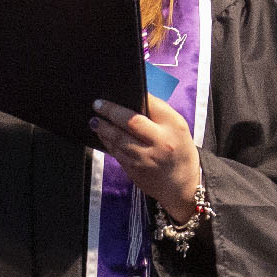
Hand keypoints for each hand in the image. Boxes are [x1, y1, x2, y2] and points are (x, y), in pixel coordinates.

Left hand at [91, 97, 202, 221]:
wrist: (182, 185)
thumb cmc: (179, 149)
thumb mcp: (177, 127)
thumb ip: (158, 112)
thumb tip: (135, 97)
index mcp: (174, 126)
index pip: (151, 105)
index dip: (133, 96)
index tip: (118, 91)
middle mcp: (160, 142)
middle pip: (130, 122)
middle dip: (110, 111)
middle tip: (97, 104)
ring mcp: (146, 158)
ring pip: (118, 139)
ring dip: (103, 128)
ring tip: (94, 120)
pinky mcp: (134, 171)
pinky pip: (116, 153)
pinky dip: (107, 142)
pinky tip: (102, 135)